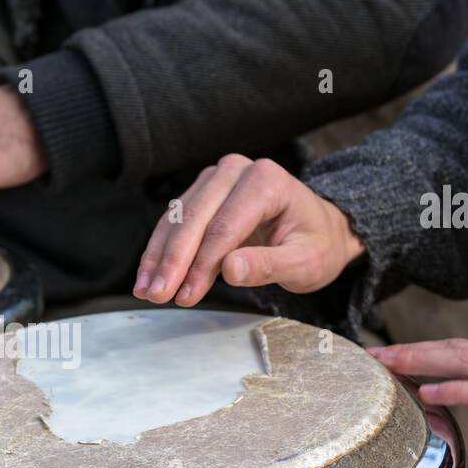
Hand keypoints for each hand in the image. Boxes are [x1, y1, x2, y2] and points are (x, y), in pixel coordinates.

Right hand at [133, 154, 364, 304]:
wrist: (321, 229)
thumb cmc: (316, 245)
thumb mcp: (305, 263)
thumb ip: (270, 266)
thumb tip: (230, 270)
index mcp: (266, 181)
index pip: (224, 227)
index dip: (202, 264)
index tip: (186, 296)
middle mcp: (237, 171)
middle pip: (195, 218)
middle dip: (173, 261)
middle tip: (157, 294)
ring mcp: (217, 179)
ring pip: (178, 218)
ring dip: (159, 256)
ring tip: (147, 290)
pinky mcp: (203, 192)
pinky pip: (175, 221)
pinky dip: (160, 250)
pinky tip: (149, 275)